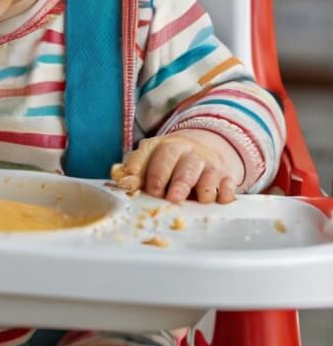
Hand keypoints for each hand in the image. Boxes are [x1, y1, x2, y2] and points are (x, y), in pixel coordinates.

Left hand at [110, 131, 243, 203]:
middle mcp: (185, 150)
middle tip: (167, 196)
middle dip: (171, 178)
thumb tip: (119, 178)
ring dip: (199, 186)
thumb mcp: (151, 162)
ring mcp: (207, 162)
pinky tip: (218, 200)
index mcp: (162, 145)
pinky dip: (224, 193)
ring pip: (204, 171)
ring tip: (195, 200)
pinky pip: (227, 184)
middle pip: (176, 159)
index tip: (134, 185)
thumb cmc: (170, 164)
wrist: (204, 153)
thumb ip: (134, 171)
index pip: (149, 152)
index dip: (140, 168)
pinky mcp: (226, 176)